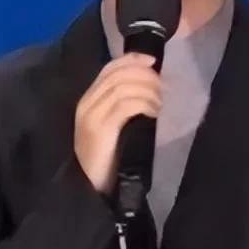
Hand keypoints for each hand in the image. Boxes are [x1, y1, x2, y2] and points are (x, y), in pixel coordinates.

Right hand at [74, 52, 160, 193]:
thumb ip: (122, 105)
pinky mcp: (101, 128)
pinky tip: (153, 113)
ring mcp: (92, 115)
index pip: (109, 68)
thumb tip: (148, 84)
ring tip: (159, 104)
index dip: (132, 60)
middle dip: (145, 75)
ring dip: (148, 91)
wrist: (92, 188)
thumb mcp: (113, 125)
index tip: (153, 61)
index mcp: (88, 100)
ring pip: (124, 87)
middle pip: (118, 74)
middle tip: (161, 88)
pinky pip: (126, 105)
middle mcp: (87, 103)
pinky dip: (144, 104)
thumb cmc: (107, 158)